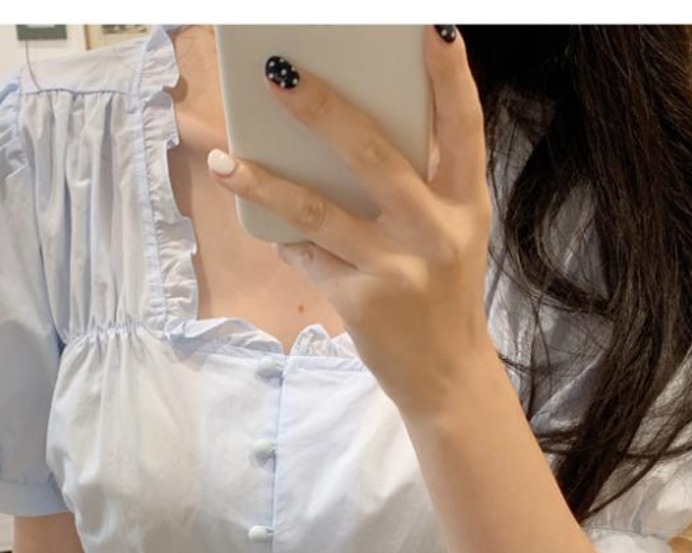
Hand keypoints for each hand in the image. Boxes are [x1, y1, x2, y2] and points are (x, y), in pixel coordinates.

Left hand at [208, 32, 490, 426]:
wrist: (446, 378)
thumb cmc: (441, 285)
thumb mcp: (453, 227)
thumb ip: (424, 175)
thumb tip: (352, 114)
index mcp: (464, 200)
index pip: (463, 125)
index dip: (450, 74)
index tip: (432, 24)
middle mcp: (436, 231)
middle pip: (373, 156)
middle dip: (323, 109)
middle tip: (280, 72)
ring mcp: (397, 269)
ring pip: (319, 211)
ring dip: (267, 182)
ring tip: (227, 160)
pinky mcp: (363, 303)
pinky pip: (308, 255)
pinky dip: (283, 235)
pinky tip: (259, 216)